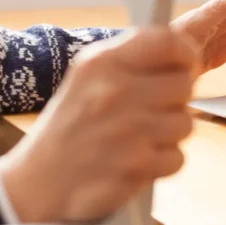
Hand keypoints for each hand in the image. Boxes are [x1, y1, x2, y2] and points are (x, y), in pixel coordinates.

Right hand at [0, 27, 199, 223]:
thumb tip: (184, 52)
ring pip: (185, 122)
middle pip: (184, 83)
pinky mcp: (138, 165)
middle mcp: (116, 91)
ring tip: (139, 139)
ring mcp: (129, 129)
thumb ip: (130, 60)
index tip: (187, 65)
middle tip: (153, 110)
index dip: (186, 52)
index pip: (167, 41)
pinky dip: (162, 163)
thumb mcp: (86, 78)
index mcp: (102, 62)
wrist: (38, 184)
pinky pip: (177, 157)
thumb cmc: (69, 127)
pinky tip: (137, 161)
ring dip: (168, 134)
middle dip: (175, 99)